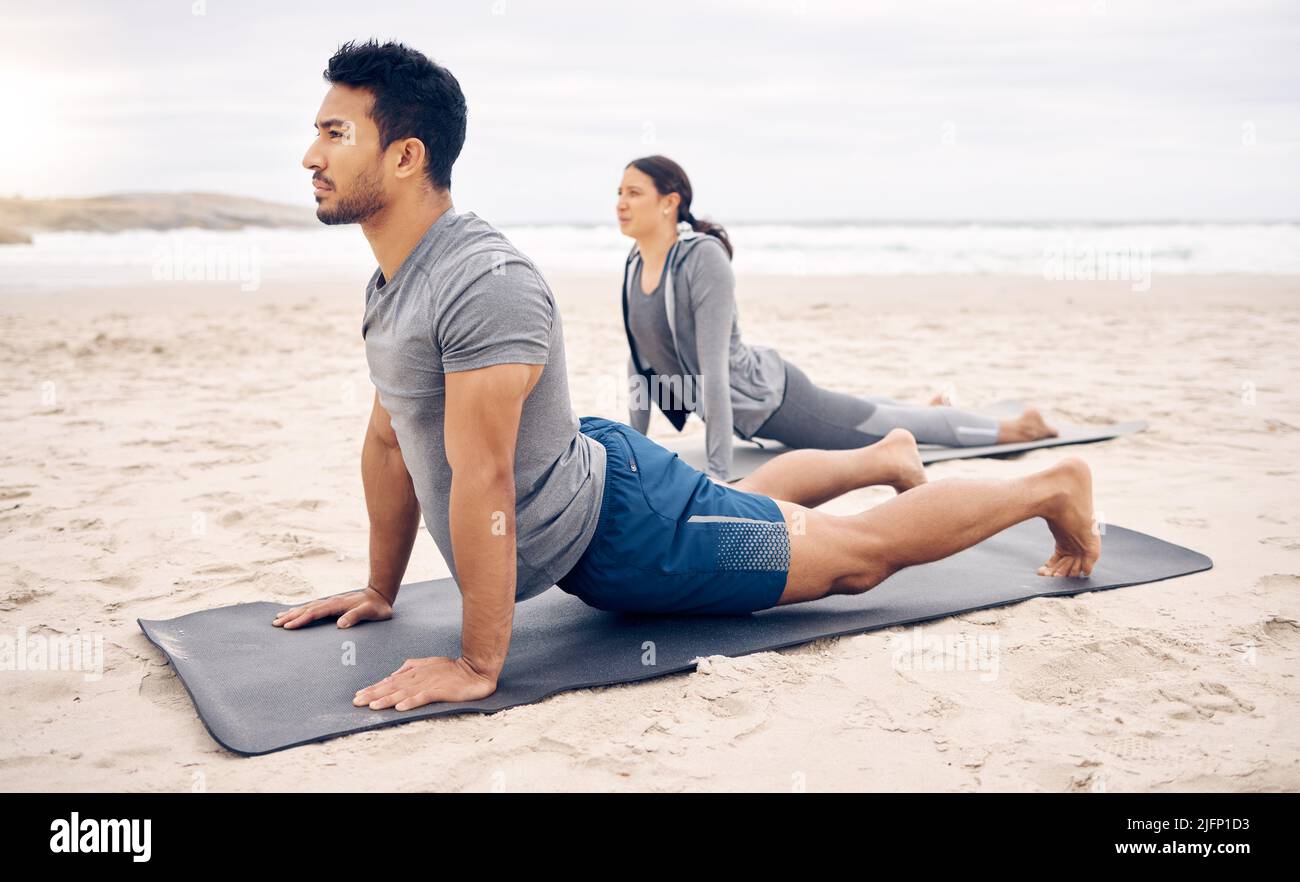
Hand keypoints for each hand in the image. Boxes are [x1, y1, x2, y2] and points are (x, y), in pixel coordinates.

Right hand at [271, 587, 393, 629]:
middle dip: (291, 617)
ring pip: (308, 607)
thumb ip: (356, 617)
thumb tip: (340, 624)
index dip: (301, 619)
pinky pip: (312, 608)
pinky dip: (301, 610)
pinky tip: (294, 613)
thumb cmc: (377, 607)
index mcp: (337, 605)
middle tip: (275, 624)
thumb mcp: (370, 613)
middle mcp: (331, 602)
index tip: (288, 626)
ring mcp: (331, 603)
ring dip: (293, 613)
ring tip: (278, 618)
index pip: (315, 613)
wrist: (381, 595)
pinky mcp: (332, 605)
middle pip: (307, 609)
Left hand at [353, 656, 497, 710]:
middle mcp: (418, 678)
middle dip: (373, 695)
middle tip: (357, 703)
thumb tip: (392, 675)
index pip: (390, 682)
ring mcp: (428, 684)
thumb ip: (410, 668)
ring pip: (403, 693)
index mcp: (414, 673)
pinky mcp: (440, 691)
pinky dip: (411, 702)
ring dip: (387, 700)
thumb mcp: (428, 664)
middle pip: (392, 687)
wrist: (475, 670)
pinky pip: (423, 697)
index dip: (373, 688)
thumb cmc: (452, 668)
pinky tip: (400, 707)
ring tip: (373, 706)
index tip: (358, 695)